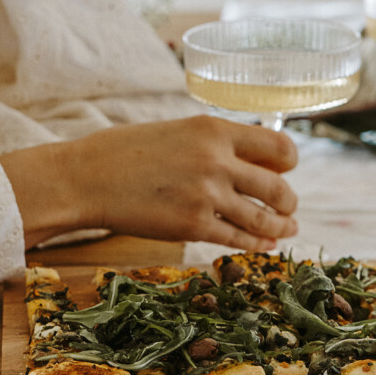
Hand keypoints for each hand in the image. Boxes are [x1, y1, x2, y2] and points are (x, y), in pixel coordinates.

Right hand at [0, 115, 298, 250]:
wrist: (86, 178)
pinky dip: (256, 244)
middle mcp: (217, 160)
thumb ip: (214, 143)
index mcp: (214, 129)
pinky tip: (264, 245)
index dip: (288, 161)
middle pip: (277, 186)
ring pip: (263, 217)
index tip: (287, 170)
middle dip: (288, 200)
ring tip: (286, 228)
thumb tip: (252, 160)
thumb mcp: (177, 131)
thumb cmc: (125, 152)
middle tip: (289, 207)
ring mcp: (207, 195)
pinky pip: (238, 238)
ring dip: (280, 226)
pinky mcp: (193, 226)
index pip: (278, 145)